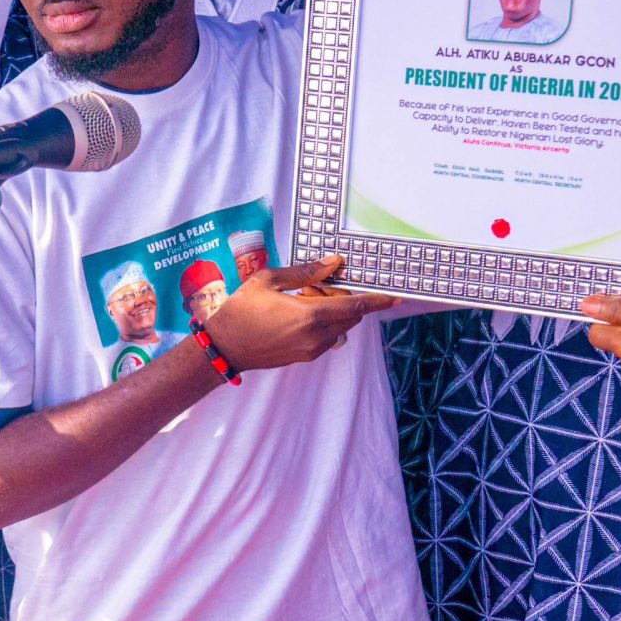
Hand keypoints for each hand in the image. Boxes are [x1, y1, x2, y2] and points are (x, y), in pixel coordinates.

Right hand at [200, 255, 396, 372]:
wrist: (223, 347)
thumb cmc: (240, 311)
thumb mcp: (269, 281)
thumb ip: (305, 272)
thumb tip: (333, 263)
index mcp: (310, 315)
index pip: (355, 306)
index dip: (378, 301)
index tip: (396, 297)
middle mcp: (315, 336)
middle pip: (349, 315)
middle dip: (344, 298)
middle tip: (319, 284)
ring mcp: (311, 350)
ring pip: (338, 326)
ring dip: (332, 310)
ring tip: (302, 297)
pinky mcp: (303, 357)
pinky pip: (325, 337)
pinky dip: (322, 323)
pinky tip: (297, 312)